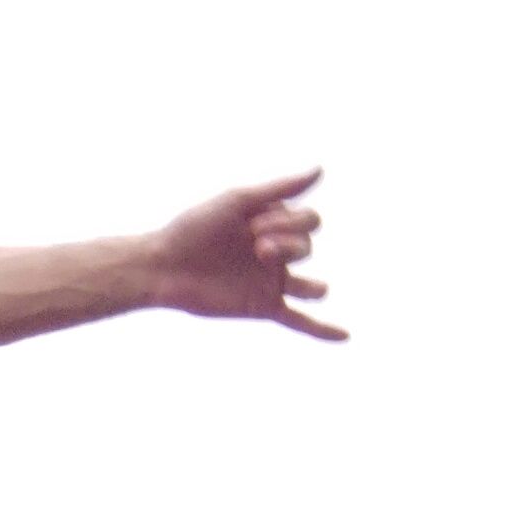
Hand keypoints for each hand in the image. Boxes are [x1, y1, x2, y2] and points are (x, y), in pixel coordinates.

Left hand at [149, 169, 344, 340]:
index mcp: (274, 225)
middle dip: (288, 244)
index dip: (289, 222)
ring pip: (311, 286)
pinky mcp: (261, 308)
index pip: (309, 221)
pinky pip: (299, 320)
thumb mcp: (237, 201)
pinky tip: (345, 336)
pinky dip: (322, 330)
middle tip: (256, 246)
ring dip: (306, 281)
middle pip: (308, 248)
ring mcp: (270, 283)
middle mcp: (276, 254)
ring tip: (275, 270)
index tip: (254, 225)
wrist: (161, 266)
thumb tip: (321, 169)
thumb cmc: (193, 229)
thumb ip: (280, 189)